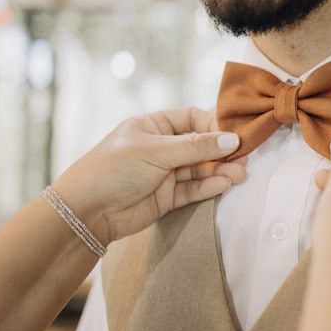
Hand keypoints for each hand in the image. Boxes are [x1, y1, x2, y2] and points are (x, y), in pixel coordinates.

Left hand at [52, 108, 245, 244]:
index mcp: (154, 126)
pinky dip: (208, 186)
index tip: (234, 135)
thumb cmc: (114, 169)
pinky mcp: (167, 197)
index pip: (192, 119)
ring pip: (199, 169)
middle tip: (244, 158)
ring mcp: (164, 173)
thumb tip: (232, 139)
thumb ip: (196, 147)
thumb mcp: (156, 151)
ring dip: (219, 171)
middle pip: (200, 145)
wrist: (86, 212)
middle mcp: (161, 147)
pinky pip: (193, 189)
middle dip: (221, 151)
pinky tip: (223, 184)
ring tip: (238, 174)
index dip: (214, 126)